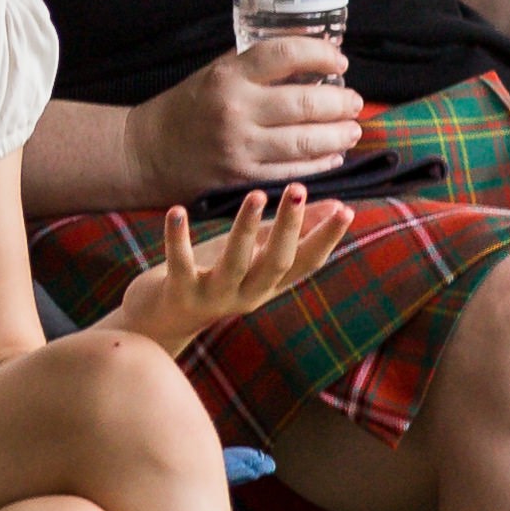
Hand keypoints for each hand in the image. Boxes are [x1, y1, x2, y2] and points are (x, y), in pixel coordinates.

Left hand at [104, 190, 355, 355]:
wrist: (163, 321)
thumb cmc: (215, 276)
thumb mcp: (256, 255)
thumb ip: (292, 233)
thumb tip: (338, 205)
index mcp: (269, 284)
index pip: (306, 263)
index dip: (326, 239)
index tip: (346, 211)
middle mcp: (248, 294)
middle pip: (276, 262)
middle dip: (289, 227)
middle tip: (298, 189)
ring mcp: (214, 296)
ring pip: (235, 262)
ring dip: (245, 227)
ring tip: (256, 194)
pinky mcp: (179, 293)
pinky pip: (180, 263)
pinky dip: (177, 237)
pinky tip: (177, 211)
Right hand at [134, 36, 364, 201]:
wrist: (146, 152)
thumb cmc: (185, 108)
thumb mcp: (213, 73)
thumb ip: (254, 62)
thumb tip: (308, 50)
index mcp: (227, 76)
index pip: (285, 54)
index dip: (321, 55)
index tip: (340, 62)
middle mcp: (235, 109)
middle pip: (305, 102)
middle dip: (341, 103)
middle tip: (355, 102)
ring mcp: (240, 147)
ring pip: (306, 141)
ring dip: (339, 135)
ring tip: (353, 129)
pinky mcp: (243, 178)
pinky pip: (293, 171)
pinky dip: (321, 164)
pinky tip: (333, 156)